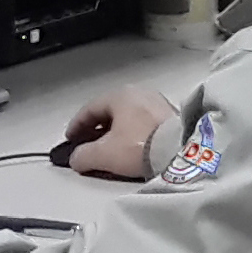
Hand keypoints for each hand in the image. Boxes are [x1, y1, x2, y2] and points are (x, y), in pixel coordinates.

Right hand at [60, 88, 181, 180]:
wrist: (180, 151)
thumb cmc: (142, 146)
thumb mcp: (103, 154)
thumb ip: (83, 156)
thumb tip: (77, 159)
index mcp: (121, 95)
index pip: (90, 108)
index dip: (76, 125)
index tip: (71, 138)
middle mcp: (140, 94)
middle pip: (110, 112)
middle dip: (96, 130)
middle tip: (88, 145)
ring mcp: (157, 104)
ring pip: (128, 117)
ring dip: (116, 133)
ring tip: (109, 151)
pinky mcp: (170, 117)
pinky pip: (144, 124)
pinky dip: (133, 135)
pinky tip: (131, 150)